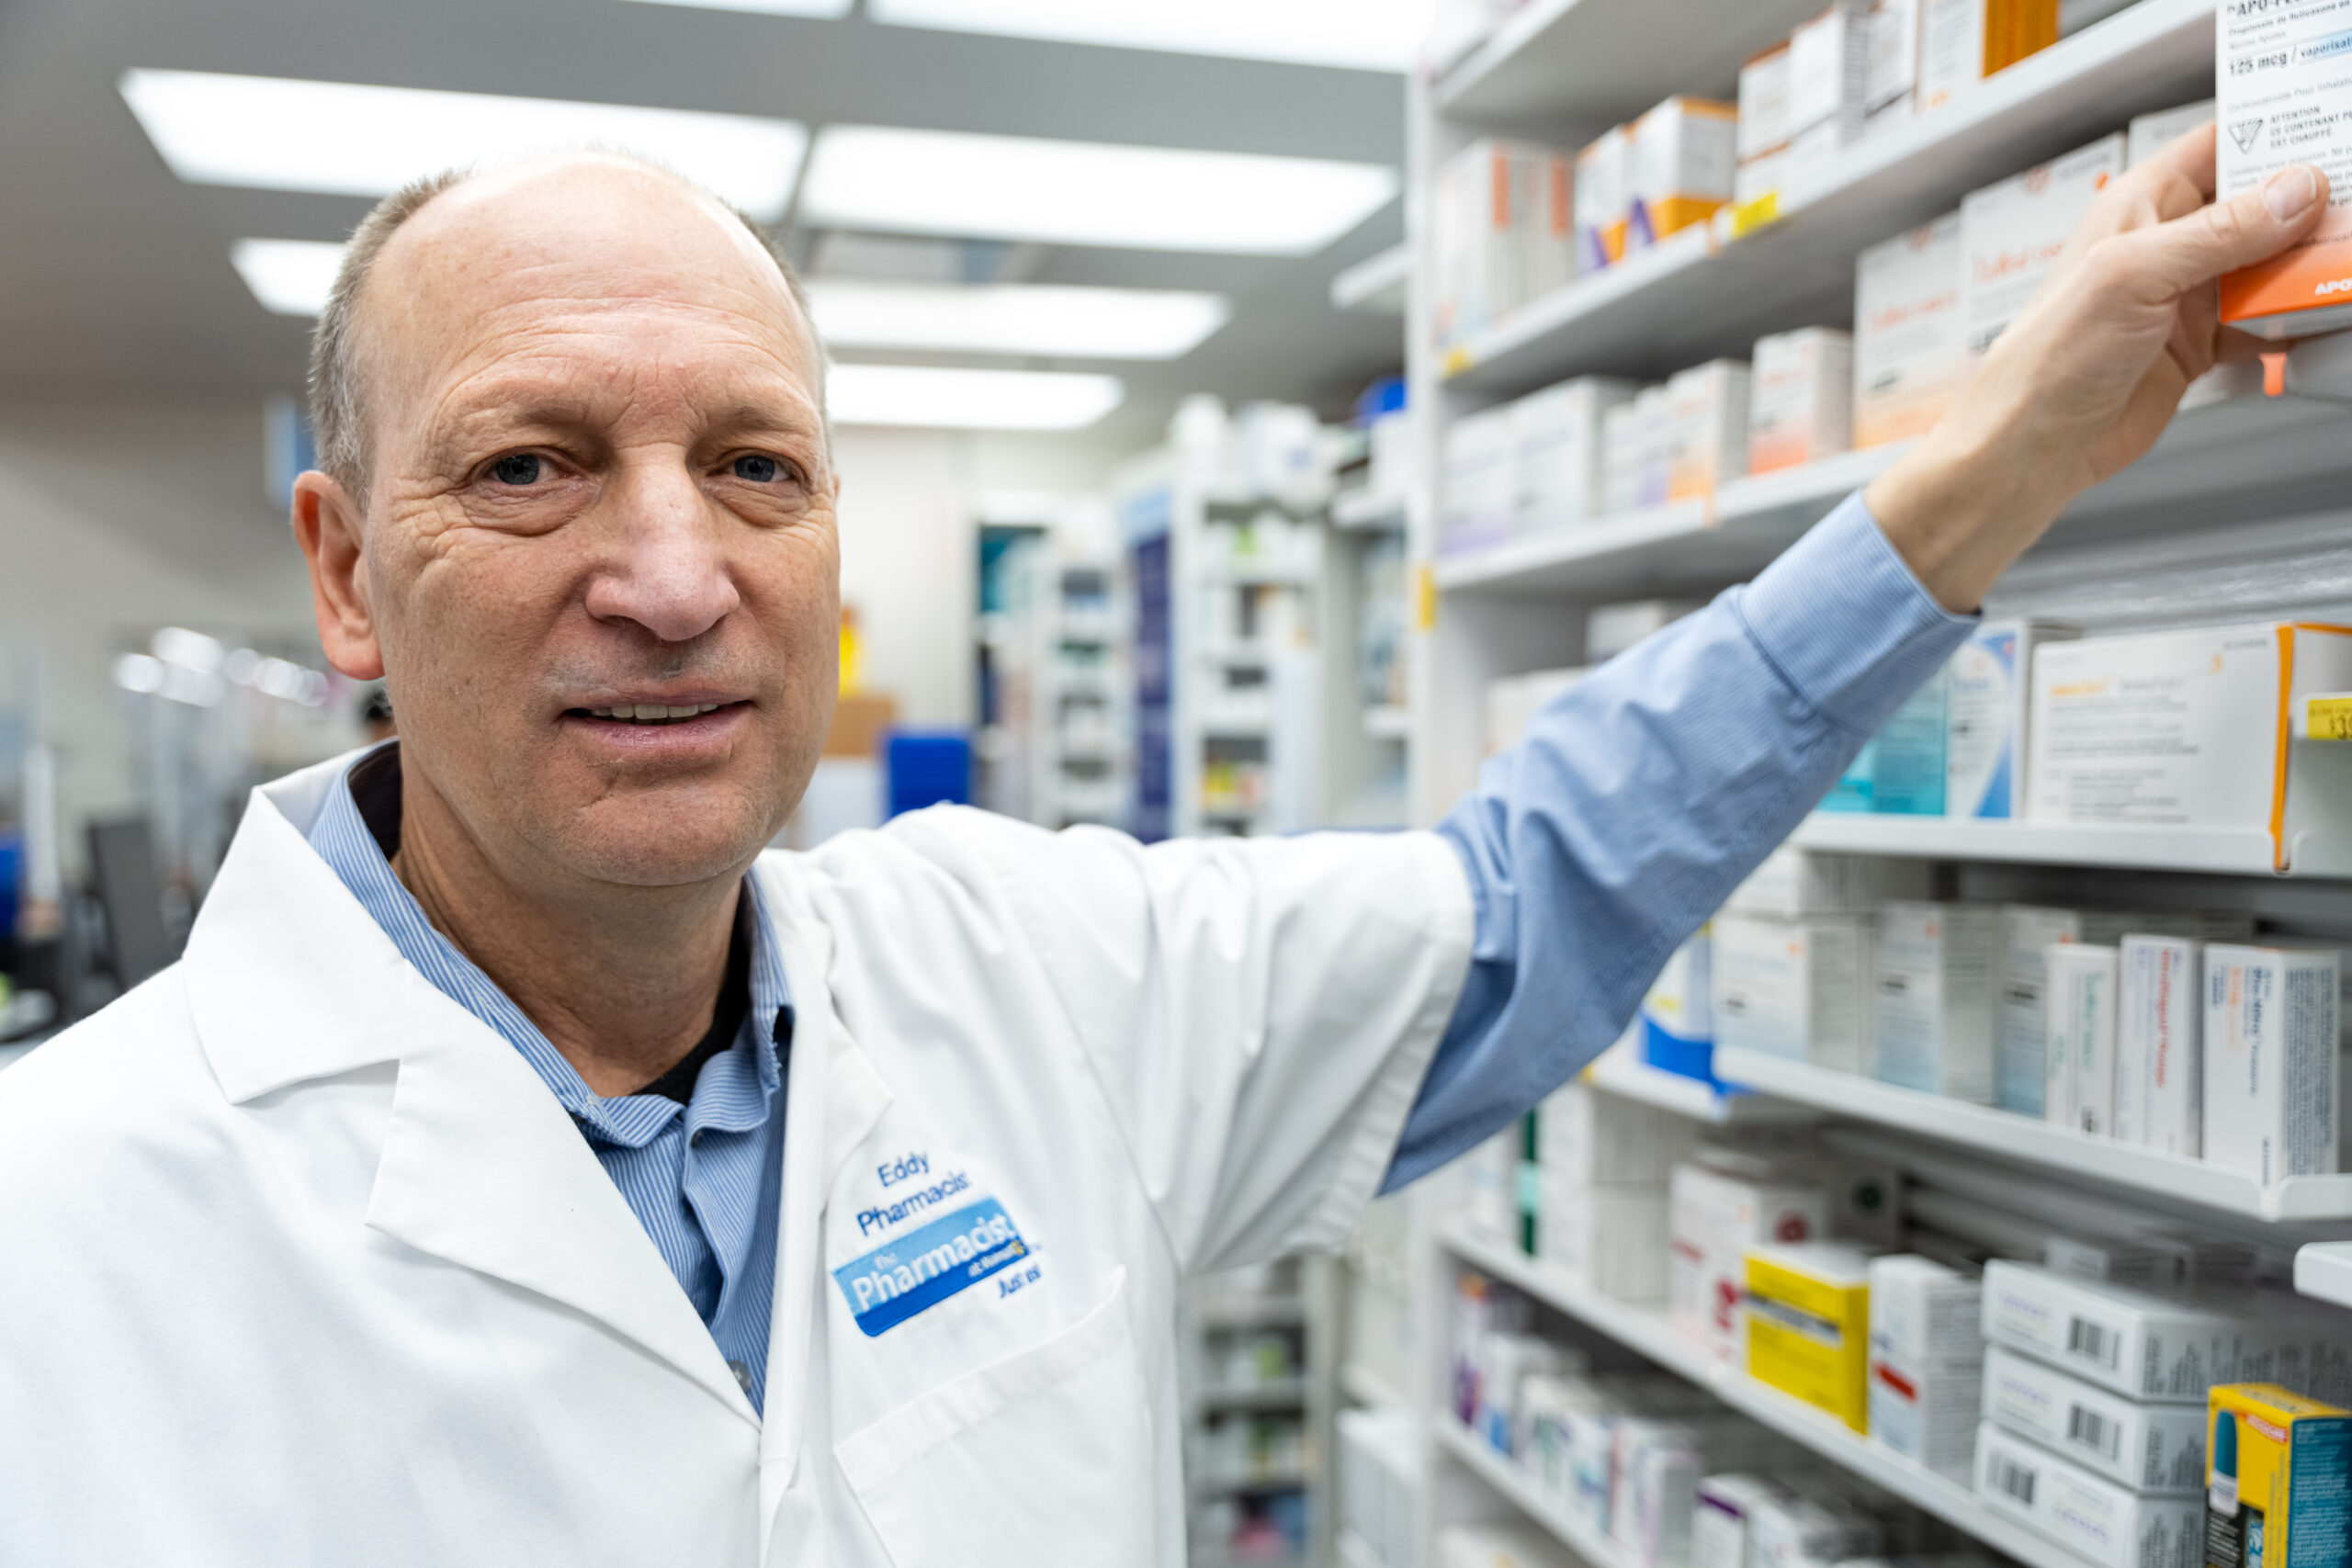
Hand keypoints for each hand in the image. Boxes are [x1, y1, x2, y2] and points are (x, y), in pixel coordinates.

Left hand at [1866, 124, 2328, 611]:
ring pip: (2271, 264)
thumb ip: (2218, 232)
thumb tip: (2294, 190)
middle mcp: (2167, 243)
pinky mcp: (2198, 345)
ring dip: (2310, 266)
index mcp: (2141, 204)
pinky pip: (2264, 320)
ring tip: (2345, 265)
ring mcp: (2186, 295)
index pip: (2224, 144)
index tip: (2335, 136)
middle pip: (2262, 205)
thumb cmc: (2048, 358)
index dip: (2280, 134)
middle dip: (2313, 207)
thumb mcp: (2134, 275)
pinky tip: (2321, 317)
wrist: (2031, 448)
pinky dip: (2295, 320)